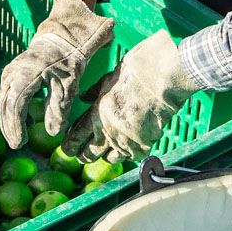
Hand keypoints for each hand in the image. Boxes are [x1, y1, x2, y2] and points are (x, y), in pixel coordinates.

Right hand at [0, 0, 114, 147]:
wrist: (61, 37)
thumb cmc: (68, 61)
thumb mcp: (69, 84)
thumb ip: (60, 108)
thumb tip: (53, 133)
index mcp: (28, 74)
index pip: (16, 104)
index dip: (16, 125)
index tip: (20, 142)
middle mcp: (13, 72)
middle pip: (5, 105)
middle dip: (9, 127)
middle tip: (17, 145)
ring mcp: (9, 72)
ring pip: (2, 101)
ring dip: (7, 121)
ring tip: (16, 138)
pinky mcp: (10, 73)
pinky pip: (5, 95)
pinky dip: (8, 111)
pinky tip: (17, 124)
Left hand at [61, 30, 198, 163]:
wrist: (163, 77)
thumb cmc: (136, 71)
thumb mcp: (109, 78)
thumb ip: (95, 92)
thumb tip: (84, 98)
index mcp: (96, 114)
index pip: (76, 137)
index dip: (70, 145)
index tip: (68, 149)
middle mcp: (109, 132)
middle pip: (90, 154)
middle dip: (84, 155)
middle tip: (82, 156)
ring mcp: (128, 141)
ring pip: (111, 159)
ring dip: (107, 156)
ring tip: (106, 154)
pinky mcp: (146, 144)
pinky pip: (133, 156)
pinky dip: (130, 153)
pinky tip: (129, 148)